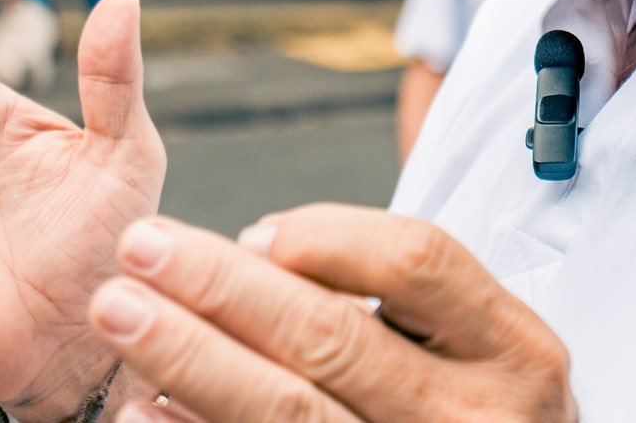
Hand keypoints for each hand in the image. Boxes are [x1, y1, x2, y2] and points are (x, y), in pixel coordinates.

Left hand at [85, 204, 576, 422]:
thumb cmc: (479, 414)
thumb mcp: (478, 347)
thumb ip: (396, 296)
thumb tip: (257, 250)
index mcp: (515, 352)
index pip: (416, 259)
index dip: (325, 235)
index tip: (252, 231)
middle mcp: (476, 419)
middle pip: (331, 338)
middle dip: (222, 287)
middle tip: (140, 247)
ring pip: (288, 412)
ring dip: (190, 357)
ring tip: (121, 311)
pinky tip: (146, 409)